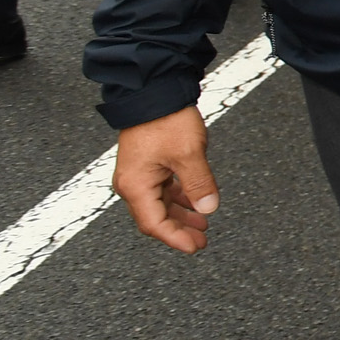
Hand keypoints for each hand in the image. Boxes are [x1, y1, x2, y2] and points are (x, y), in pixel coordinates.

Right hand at [112, 107, 217, 253]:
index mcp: (135, 186)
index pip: (154, 224)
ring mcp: (138, 174)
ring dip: (181, 215)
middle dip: (179, 230)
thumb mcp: (189, 154)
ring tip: (202, 224)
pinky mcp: (147, 165)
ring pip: (160, 204)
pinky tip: (195, 201)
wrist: (154, 92)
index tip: (195, 247)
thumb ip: (199, 184)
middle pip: (155, 218)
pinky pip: (162, 189)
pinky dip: (179, 198)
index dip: (175, 238)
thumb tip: (207, 208)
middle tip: (201, 240)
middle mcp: (132, 183)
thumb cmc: (165, 119)